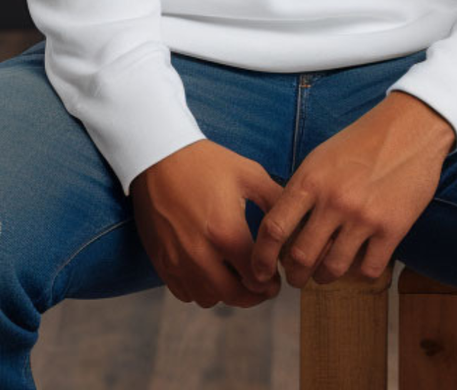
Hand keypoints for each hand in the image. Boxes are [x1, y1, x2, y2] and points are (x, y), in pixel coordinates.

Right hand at [130, 138, 283, 307]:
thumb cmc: (207, 163)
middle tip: (263, 288)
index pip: (256, 277)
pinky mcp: (161, 262)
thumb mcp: (249, 174)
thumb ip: (276, 200)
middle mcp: (201, 254)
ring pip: (208, 298)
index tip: (276, 279)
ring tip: (237, 278)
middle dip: (253, 295)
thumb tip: (296, 220)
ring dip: (226, 294)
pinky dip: (200, 290)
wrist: (160, 157)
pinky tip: (211, 273)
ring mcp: (178, 261)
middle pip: (233, 295)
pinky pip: (184, 293)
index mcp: (226, 232)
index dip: (271, 283)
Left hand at [251, 90, 455, 288]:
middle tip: (297, 276)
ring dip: (324, 277)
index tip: (260, 270)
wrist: (411, 126)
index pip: (274, 228)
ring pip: (332, 269)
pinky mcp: (393, 227)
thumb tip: (282, 230)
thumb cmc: (363, 140)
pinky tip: (359, 262)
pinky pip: (368, 269)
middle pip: (300, 257)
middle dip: (294, 275)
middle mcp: (334, 200)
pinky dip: (360, 273)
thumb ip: (302, 191)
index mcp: (312, 179)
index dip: (261, 257)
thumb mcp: (322, 157)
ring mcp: (364, 216)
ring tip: (325, 273)